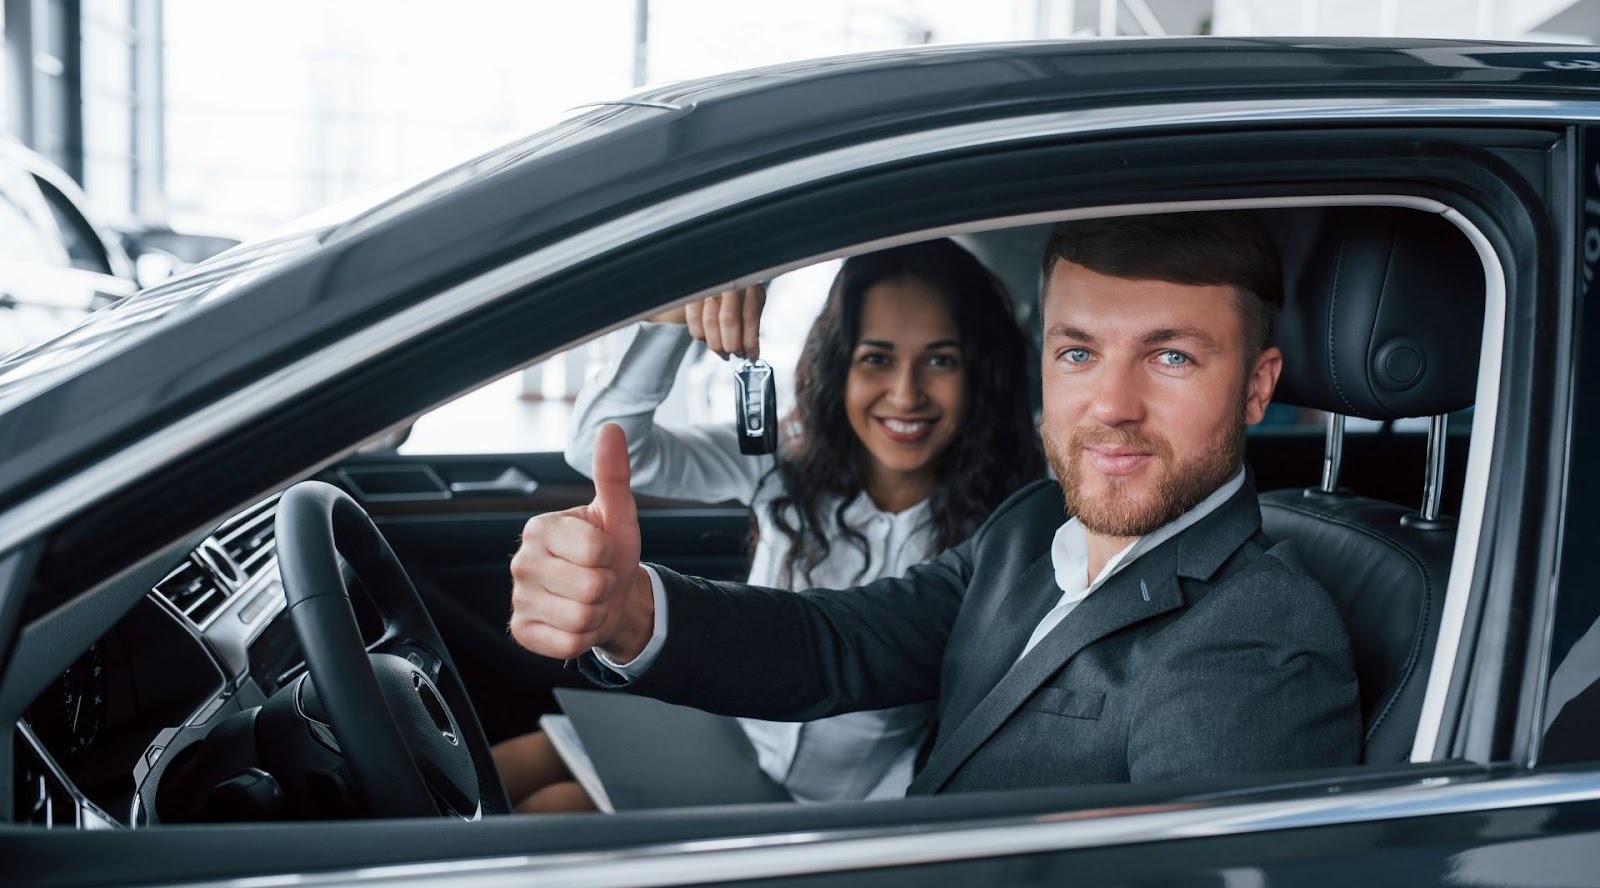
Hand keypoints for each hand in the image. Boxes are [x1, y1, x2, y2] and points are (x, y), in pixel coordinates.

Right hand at [509, 423, 652, 660]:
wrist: (609, 596)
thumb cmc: (610, 552)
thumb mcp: (617, 514)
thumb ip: (612, 473)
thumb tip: (611, 427)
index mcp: (540, 528)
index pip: (596, 548)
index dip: (612, 554)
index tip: (603, 553)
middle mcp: (521, 561)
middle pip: (591, 586)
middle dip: (607, 586)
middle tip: (598, 579)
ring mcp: (519, 597)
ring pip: (581, 617)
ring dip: (598, 612)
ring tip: (590, 599)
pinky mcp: (522, 631)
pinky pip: (568, 643)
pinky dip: (583, 637)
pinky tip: (575, 621)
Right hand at [648, 283, 765, 359]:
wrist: (717, 277)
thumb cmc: (739, 292)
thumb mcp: (752, 302)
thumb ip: (751, 324)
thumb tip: (750, 352)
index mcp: (749, 283)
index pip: (750, 316)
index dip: (750, 341)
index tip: (751, 356)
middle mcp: (729, 282)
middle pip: (728, 320)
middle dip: (731, 344)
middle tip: (734, 353)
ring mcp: (710, 285)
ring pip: (710, 321)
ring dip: (716, 343)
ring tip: (722, 350)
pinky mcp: (694, 292)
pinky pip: (694, 320)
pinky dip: (700, 335)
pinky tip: (707, 339)